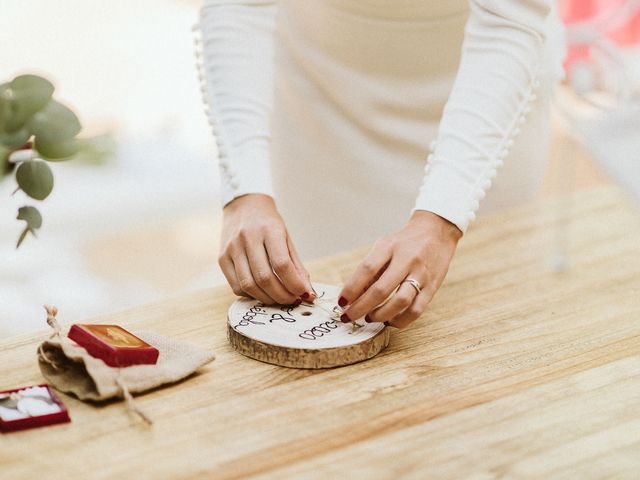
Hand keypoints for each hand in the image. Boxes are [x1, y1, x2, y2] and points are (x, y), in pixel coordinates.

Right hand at [218, 194, 314, 304]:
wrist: (243, 205)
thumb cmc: (268, 224)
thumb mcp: (286, 238)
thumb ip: (296, 266)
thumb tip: (307, 292)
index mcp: (269, 230)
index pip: (282, 264)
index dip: (294, 284)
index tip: (304, 294)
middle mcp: (247, 238)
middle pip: (265, 278)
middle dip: (282, 296)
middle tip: (293, 300)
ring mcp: (232, 248)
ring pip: (249, 285)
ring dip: (267, 298)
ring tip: (279, 299)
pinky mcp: (221, 258)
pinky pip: (236, 286)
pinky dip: (251, 294)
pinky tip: (261, 292)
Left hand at [338, 211, 461, 328]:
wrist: (437, 232)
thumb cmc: (404, 242)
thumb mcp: (384, 246)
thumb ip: (370, 269)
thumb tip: (353, 296)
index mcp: (390, 246)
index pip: (367, 269)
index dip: (352, 288)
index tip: (341, 302)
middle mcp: (407, 260)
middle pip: (381, 289)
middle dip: (361, 307)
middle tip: (349, 316)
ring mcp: (421, 274)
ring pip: (400, 302)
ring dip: (380, 315)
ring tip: (369, 318)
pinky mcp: (433, 287)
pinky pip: (416, 310)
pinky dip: (401, 320)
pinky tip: (390, 321)